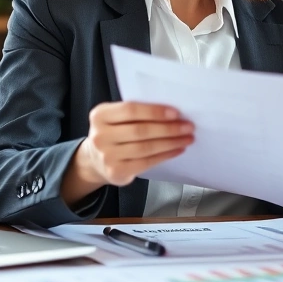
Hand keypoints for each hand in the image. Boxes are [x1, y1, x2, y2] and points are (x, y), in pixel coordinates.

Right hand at [63, 102, 193, 203]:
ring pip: (146, 147)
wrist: (94, 160)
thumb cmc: (113, 133)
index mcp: (100, 115)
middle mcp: (100, 136)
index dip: (155, 111)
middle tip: (188, 126)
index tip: (176, 113)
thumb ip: (135, 113)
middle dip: (168, 128)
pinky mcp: (117, 171)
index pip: (130, 110)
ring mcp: (107, 156)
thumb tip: (172, 113)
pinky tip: (177, 149)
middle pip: (140, 130)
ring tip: (187, 138)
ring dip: (171, 142)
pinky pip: (146, 162)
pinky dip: (165, 155)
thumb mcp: (115, 118)